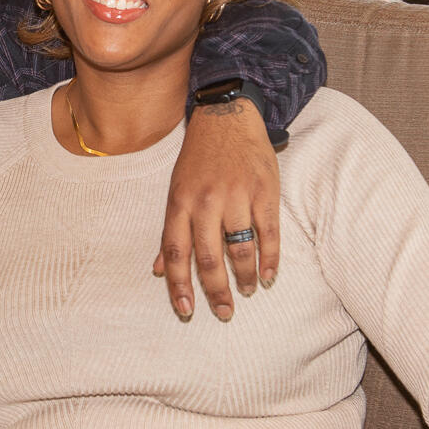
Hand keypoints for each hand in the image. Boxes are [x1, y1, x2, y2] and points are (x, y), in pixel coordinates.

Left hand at [155, 99, 280, 321]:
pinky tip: (268, 275)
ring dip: (243, 277)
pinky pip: (268, 233)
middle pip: (208, 258)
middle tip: (223, 312)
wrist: (227, 117)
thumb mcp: (176, 190)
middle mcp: (205, 202)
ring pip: (240, 249)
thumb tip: (158, 271)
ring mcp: (237, 196)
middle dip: (215, 291)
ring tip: (245, 290)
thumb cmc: (198, 158)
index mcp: (180, 203)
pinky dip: (269, 259)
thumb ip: (171, 231)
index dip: (178, 285)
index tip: (185, 309)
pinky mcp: (264, 192)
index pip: (175, 252)